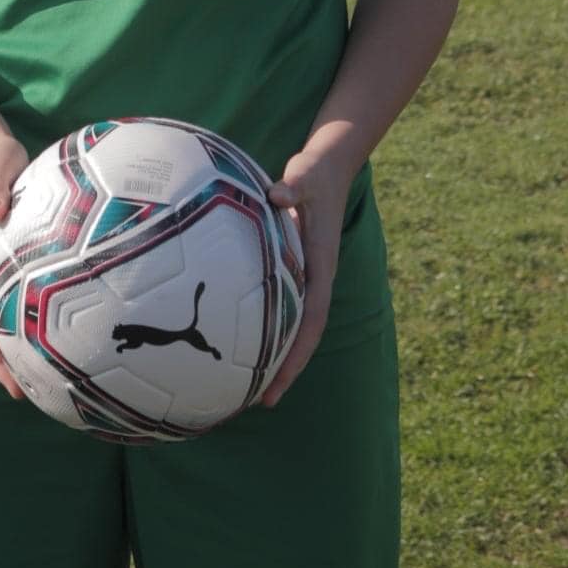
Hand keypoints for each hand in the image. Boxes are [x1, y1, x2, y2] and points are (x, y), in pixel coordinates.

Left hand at [259, 139, 353, 406]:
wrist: (329, 166)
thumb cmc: (314, 173)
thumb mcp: (305, 176)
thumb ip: (293, 186)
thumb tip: (279, 194)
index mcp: (321, 266)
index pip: (312, 321)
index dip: (297, 353)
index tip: (278, 381)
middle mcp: (315, 278)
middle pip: (303, 335)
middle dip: (285, 368)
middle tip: (259, 401)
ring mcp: (305, 276)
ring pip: (292, 324)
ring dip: (275, 354)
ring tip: (245, 383)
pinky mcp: (293, 268)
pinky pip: (280, 305)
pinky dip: (265, 326)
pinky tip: (239, 337)